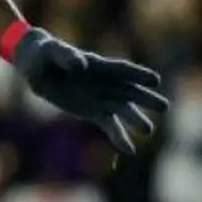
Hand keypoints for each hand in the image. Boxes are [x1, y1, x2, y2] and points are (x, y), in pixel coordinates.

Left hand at [12, 28, 168, 154]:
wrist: (37, 67)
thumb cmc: (46, 53)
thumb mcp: (51, 52)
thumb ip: (67, 57)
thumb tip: (81, 66)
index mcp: (99, 65)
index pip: (121, 70)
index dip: (138, 74)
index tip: (155, 80)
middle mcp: (105, 82)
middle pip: (129, 91)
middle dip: (145, 98)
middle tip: (164, 107)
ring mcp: (101, 97)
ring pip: (123, 110)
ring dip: (135, 119)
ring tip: (148, 131)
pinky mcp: (93, 112)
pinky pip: (109, 125)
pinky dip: (119, 137)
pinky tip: (129, 150)